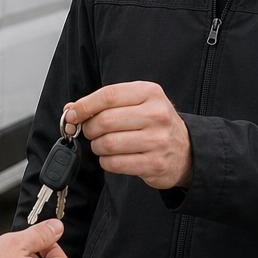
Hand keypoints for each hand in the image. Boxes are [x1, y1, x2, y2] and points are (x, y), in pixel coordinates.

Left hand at [64, 82, 192, 189]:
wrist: (186, 150)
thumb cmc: (154, 124)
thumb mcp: (136, 103)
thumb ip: (104, 103)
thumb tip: (70, 110)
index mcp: (150, 93)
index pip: (108, 96)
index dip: (84, 106)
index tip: (72, 114)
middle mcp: (156, 115)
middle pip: (105, 121)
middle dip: (90, 128)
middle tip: (91, 132)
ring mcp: (157, 140)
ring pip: (108, 143)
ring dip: (97, 146)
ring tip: (103, 145)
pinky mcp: (155, 164)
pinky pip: (115, 164)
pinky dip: (106, 162)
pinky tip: (113, 157)